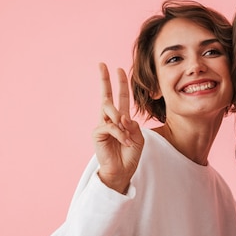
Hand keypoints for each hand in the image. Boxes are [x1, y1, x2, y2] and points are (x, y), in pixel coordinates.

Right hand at [92, 63, 143, 193]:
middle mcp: (110, 119)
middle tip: (102, 64)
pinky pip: (111, 126)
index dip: (119, 84)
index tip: (118, 69)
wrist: (122, 170)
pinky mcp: (97, 133)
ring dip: (121, 120)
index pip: (120, 97)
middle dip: (105, 79)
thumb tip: (122, 117)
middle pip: (107, 96)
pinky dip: (120, 134)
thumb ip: (133, 125)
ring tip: (126, 134)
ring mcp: (102, 125)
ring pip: (110, 109)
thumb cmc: (130, 155)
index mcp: (121, 118)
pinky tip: (125, 142)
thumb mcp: (138, 137)